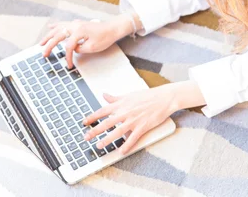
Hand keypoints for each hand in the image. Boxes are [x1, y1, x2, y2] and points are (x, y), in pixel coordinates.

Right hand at [39, 16, 132, 68]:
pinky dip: (56, 26)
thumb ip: (80, 48)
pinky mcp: (78, 24)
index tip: (68, 64)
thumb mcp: (93, 47)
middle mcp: (75, 25)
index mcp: (79, 31)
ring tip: (41, 43)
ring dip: (49, 35)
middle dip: (49, 45)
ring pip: (58, 28)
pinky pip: (63, 24)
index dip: (67, 56)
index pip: (69, 46)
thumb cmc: (106, 37)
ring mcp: (76, 24)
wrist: (113, 28)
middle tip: (44, 54)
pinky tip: (50, 27)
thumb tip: (73, 48)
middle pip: (58, 35)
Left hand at [82, 81, 205, 153]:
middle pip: (107, 122)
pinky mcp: (143, 126)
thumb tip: (104, 95)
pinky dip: (127, 145)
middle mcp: (125, 112)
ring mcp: (134, 120)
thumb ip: (115, 98)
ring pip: (117, 131)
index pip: (103, 110)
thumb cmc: (147, 96)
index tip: (84, 122)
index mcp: (121, 104)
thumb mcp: (129, 95)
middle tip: (85, 137)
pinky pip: (133, 137)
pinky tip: (121, 151)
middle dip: (95, 130)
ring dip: (107, 139)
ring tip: (99, 145)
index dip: (92, 116)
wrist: (164, 98)